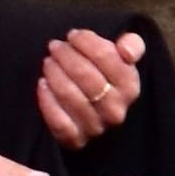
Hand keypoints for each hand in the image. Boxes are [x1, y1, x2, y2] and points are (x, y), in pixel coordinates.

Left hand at [34, 25, 146, 154]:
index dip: (87, 42)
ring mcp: (96, 127)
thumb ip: (132, 46)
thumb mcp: (123, 61)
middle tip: (55, 46)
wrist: (95, 113)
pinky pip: (58, 121)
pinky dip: (47, 100)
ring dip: (55, 74)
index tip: (73, 35)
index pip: (108, 58)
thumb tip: (127, 50)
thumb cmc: (106, 79)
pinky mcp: (75, 140)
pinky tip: (42, 84)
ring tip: (48, 62)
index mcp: (130, 87)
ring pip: (70, 95)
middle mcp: (116, 110)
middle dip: (66, 56)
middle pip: (86, 76)